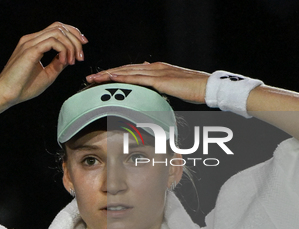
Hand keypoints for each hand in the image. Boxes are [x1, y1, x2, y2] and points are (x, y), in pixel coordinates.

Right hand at [0, 22, 87, 109]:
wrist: (7, 94)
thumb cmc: (22, 87)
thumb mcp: (47, 74)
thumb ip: (58, 64)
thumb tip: (69, 57)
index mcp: (34, 43)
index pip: (56, 29)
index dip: (72, 34)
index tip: (82, 46)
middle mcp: (31, 39)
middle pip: (59, 26)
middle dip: (75, 38)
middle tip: (81, 55)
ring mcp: (30, 43)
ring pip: (58, 32)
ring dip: (71, 46)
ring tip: (73, 61)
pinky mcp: (30, 50)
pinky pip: (53, 42)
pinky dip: (63, 50)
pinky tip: (64, 61)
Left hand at [86, 62, 209, 103]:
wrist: (208, 87)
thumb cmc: (194, 90)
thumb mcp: (174, 88)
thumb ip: (162, 88)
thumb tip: (152, 89)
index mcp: (158, 70)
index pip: (132, 71)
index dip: (116, 74)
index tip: (102, 79)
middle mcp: (155, 68)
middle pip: (125, 69)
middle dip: (107, 74)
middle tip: (90, 78)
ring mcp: (157, 72)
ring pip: (127, 72)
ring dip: (109, 75)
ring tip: (94, 78)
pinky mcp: (160, 80)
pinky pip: (137, 78)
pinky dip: (122, 77)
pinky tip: (111, 77)